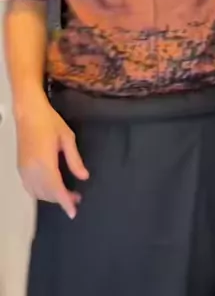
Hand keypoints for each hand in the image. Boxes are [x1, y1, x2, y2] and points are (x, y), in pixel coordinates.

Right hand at [16, 98, 88, 218]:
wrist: (28, 112)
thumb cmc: (49, 121)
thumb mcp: (67, 138)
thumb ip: (75, 160)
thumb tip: (83, 177)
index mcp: (45, 163)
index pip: (56, 189)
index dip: (65, 202)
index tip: (73, 213)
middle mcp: (32, 170)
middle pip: (47, 193)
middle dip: (61, 199)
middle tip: (76, 197)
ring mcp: (24, 170)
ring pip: (37, 193)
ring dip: (51, 196)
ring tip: (67, 193)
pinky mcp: (20, 168)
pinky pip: (30, 187)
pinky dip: (41, 192)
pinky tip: (51, 188)